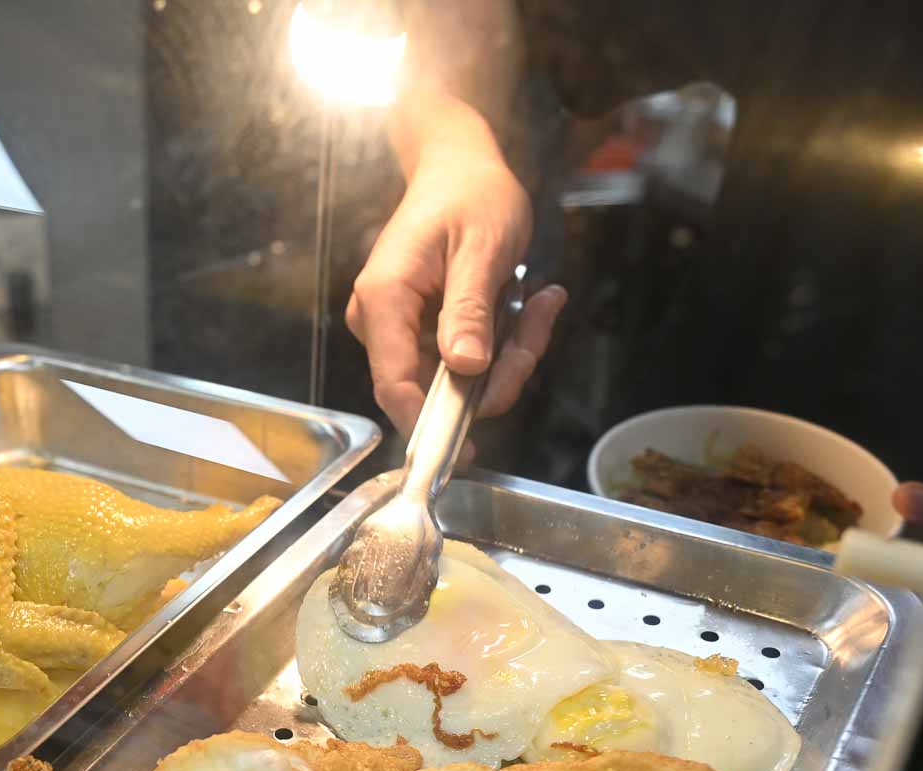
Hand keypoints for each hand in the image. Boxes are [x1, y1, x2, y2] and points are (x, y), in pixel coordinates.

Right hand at [345, 149, 567, 437]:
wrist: (461, 167)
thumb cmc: (470, 195)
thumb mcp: (481, 248)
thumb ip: (469, 310)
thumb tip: (465, 367)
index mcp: (385, 298)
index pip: (394, 383)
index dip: (429, 422)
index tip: (466, 452)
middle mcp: (382, 321)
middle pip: (434, 386)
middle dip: (497, 373)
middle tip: (538, 326)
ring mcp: (401, 328)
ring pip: (459, 378)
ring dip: (510, 354)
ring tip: (540, 303)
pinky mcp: (423, 332)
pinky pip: (467, 360)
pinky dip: (506, 342)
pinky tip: (533, 303)